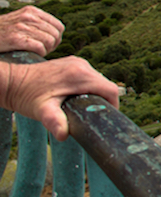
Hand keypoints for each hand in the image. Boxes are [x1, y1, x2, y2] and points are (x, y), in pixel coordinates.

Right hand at [0, 6, 64, 55]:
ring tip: (37, 51)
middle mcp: (28, 17)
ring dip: (46, 50)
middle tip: (43, 50)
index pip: (58, 26)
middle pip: (55, 35)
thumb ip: (37, 24)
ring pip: (50, 41)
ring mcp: (22, 27)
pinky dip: (39, 53)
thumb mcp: (20, 21)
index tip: (49, 44)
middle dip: (52, 45)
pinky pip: (40, 48)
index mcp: (32, 11)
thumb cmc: (3, 32)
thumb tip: (58, 36)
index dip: (56, 38)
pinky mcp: (16, 38)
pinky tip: (32, 53)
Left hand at [2, 57, 119, 139]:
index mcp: (79, 75)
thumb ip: (54, 121)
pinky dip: (88, 87)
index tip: (106, 116)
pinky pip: (89, 76)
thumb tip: (62, 135)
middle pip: (105, 85)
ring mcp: (76, 62)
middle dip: (103, 100)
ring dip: (96, 93)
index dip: (113, 105)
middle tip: (93, 115)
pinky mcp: (72, 63)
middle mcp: (81, 65)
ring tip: (84, 107)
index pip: (110, 90)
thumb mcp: (42, 110)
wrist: (11, 81)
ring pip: (98, 80)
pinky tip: (77, 97)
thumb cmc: (26, 96)